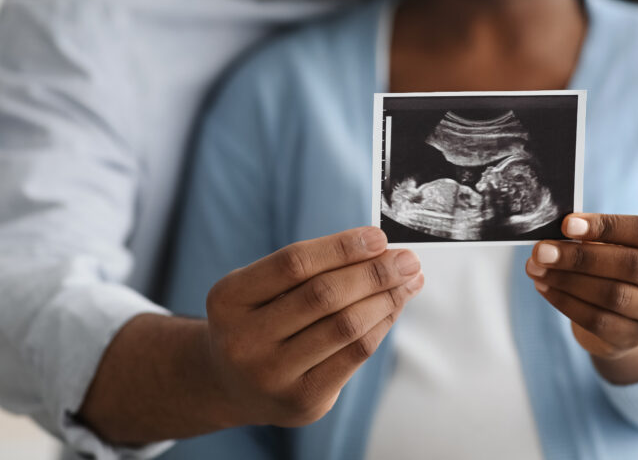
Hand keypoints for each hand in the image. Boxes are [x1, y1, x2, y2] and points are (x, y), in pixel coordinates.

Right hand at [205, 227, 423, 426]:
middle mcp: (243, 339)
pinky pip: (354, 355)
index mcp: (228, 298)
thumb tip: (380, 249)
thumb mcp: (262, 289)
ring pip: (345, 327)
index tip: (379, 237)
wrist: (233, 385)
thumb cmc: (260, 321)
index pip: (294, 264)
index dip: (341, 247)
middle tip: (408, 260)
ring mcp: (271, 375)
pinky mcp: (302, 401)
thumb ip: (311, 268)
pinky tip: (393, 308)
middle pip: (323, 296)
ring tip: (409, 282)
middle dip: (374, 273)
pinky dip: (381, 326)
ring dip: (386, 299)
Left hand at [526, 214, 637, 383]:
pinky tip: (544, 287)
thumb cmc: (619, 263)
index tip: (566, 225)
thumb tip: (554, 236)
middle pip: (631, 266)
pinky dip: (565, 302)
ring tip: (537, 268)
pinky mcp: (635, 338)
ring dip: (567, 280)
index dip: (606, 227)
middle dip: (580, 257)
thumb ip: (594, 235)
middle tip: (542, 250)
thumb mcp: (618, 243)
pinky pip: (597, 320)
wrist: (629, 312)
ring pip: (613, 295)